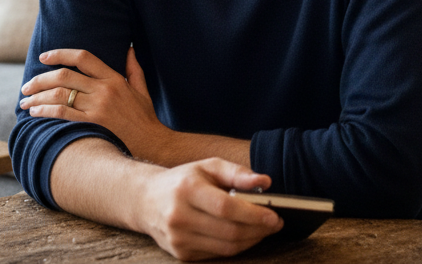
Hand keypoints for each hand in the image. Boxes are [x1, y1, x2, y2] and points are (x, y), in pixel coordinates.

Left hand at [21, 47, 171, 160]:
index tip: (43, 57)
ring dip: (37, 96)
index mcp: (114, 78)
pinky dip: (45, 110)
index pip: (83, 57)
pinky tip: (35, 112)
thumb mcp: (141, 89)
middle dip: (40, 79)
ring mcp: (98, 107)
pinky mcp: (93, 124)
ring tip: (25, 101)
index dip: (60, 54)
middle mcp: (104, 89)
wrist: (153, 143)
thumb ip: (133, 67)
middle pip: (64, 76)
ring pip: (60, 94)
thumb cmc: (145, 117)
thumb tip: (129, 48)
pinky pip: (63, 113)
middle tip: (26, 86)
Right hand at [135, 158, 281, 260]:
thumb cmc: (183, 180)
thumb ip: (237, 173)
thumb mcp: (208, 166)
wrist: (146, 200)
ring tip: (264, 230)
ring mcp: (178, 239)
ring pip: (226, 247)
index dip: (254, 214)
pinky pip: (217, 254)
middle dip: (258, 230)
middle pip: (229, 231)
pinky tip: (245, 236)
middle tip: (276, 223)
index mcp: (187, 190)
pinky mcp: (181, 254)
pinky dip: (236, 246)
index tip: (275, 215)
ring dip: (251, 240)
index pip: (226, 207)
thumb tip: (265, 182)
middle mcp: (179, 216)